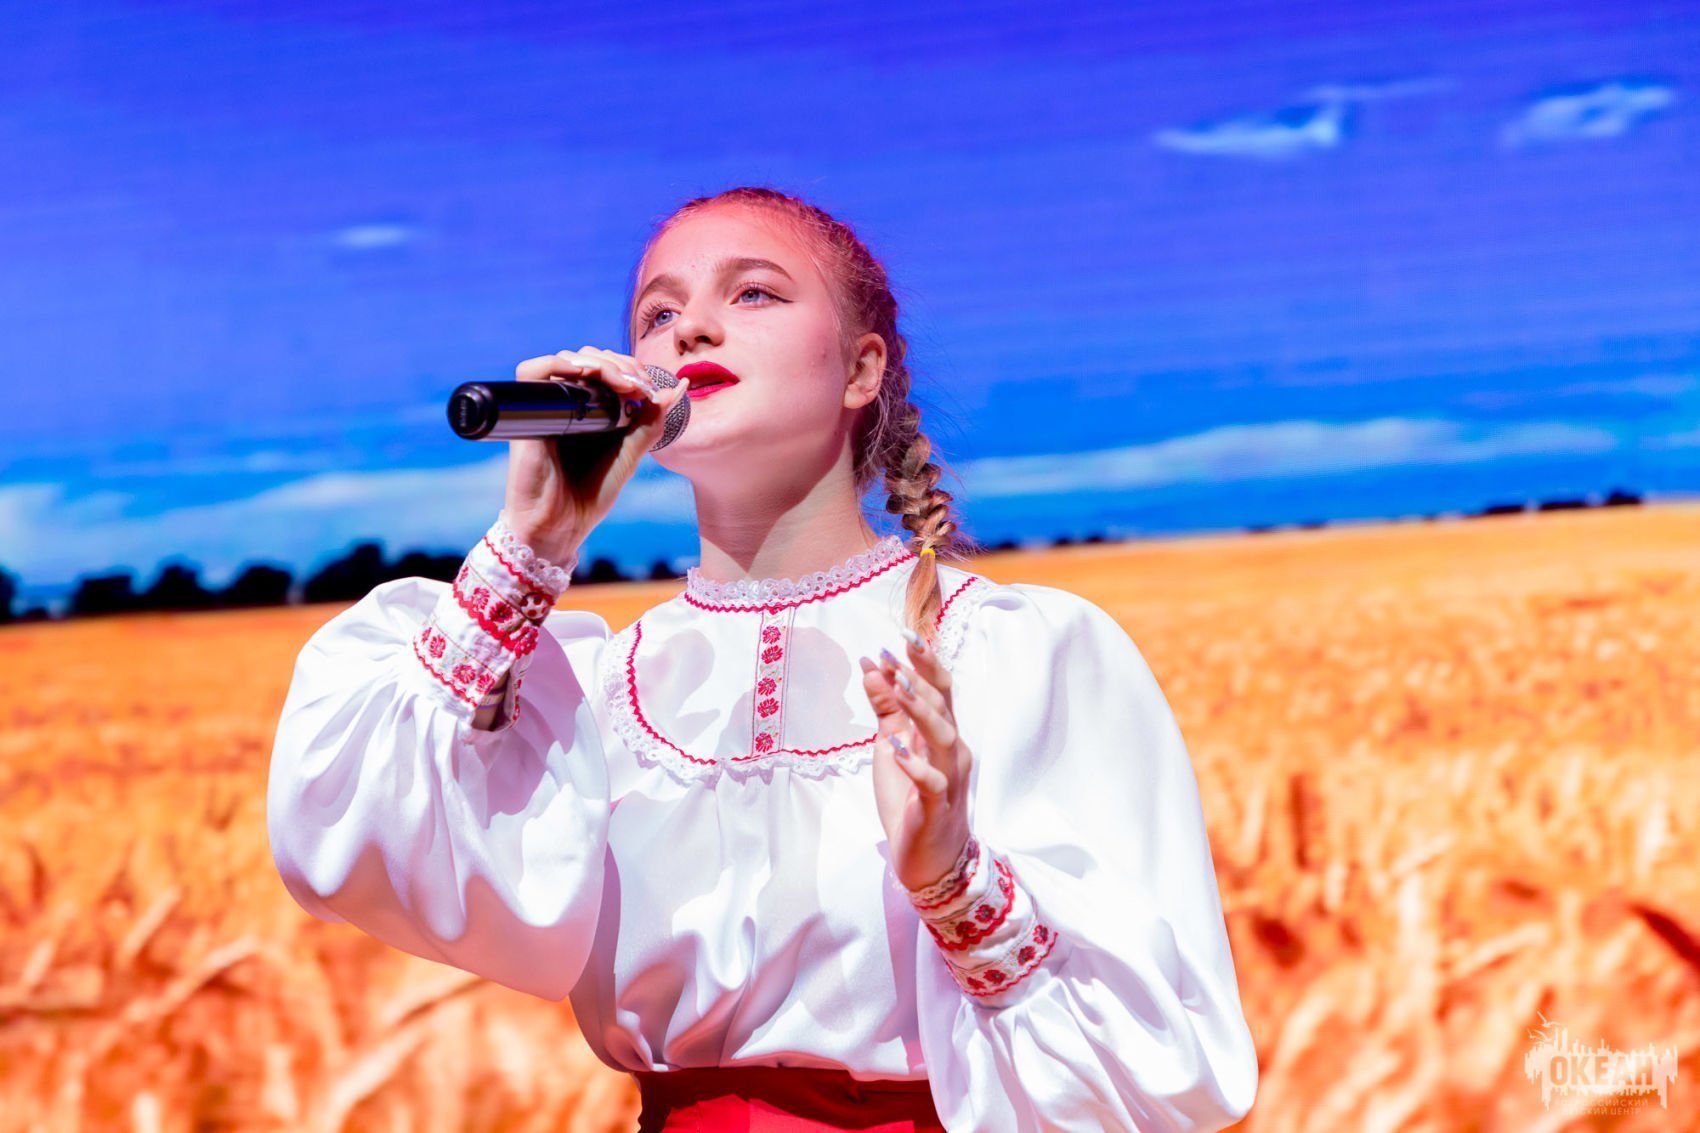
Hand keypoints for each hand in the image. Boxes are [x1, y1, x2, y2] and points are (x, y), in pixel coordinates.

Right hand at [503, 347, 690, 562]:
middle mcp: (567, 404)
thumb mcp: (629, 456)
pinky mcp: (528, 413)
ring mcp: (547, 406)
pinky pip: (533, 371)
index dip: (630, 368)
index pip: (607, 368)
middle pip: (589, 358)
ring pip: (567, 359)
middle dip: (621, 363)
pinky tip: (588, 374)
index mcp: (590, 411)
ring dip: (600, 362)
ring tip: (623, 383)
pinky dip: (560, 363)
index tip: (651, 388)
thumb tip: (676, 390)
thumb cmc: (589, 496)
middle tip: (640, 385)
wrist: (559, 526)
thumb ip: (649, 424)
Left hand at [860, 630, 972, 891]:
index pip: (940, 690)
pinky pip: (930, 783)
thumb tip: (870, 665)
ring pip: (941, 737)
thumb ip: (886, 708)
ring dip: (919, 710)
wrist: (929, 860)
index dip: (924, 662)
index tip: (904, 634)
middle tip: (895, 650)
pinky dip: (914, 765)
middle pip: (943, 706)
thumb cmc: (911, 799)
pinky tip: (896, 750)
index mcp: (942, 734)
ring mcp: (948, 779)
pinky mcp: (936, 807)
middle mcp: (952, 751)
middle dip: (919, 676)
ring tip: (896, 686)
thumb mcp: (892, 748)